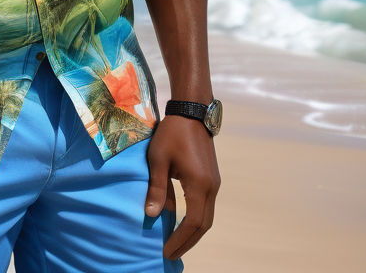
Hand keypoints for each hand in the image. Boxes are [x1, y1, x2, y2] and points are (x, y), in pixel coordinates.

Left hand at [144, 115, 219, 260]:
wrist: (192, 111)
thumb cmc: (172, 133)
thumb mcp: (158, 159)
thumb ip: (157, 188)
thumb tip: (151, 215)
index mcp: (199, 185)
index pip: (193, 223)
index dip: (180, 240)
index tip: (166, 251)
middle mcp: (211, 187)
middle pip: (204, 225)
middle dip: (187, 242)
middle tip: (170, 254)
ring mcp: (214, 182)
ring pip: (206, 216)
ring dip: (192, 231)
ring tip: (175, 242)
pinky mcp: (211, 177)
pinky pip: (205, 205)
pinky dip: (195, 218)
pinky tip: (180, 221)